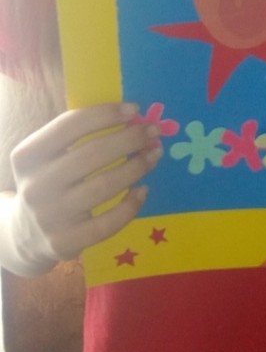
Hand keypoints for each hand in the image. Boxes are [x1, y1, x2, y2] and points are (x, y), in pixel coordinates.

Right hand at [6, 102, 161, 269]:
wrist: (25, 233)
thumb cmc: (49, 181)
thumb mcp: (48, 156)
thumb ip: (78, 136)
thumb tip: (131, 118)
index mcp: (28, 155)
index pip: (70, 125)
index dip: (106, 114)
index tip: (135, 109)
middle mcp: (36, 185)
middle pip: (93, 154)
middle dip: (130, 139)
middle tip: (152, 132)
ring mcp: (50, 217)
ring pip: (104, 186)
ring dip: (137, 167)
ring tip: (154, 155)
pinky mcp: (66, 242)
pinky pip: (108, 223)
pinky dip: (131, 205)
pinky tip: (143, 190)